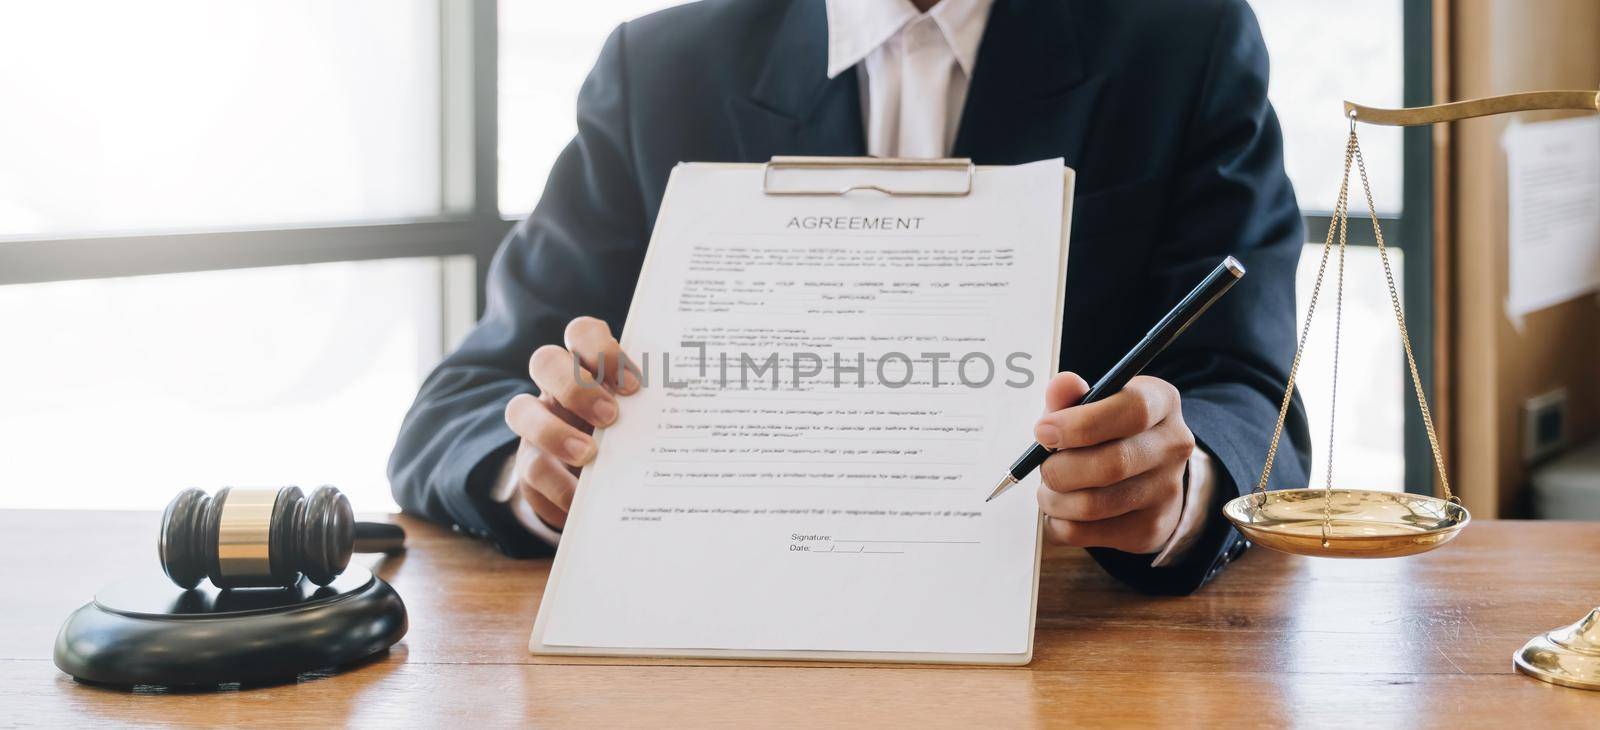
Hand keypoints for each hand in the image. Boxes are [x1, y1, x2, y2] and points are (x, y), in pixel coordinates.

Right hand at [503, 316, 639, 529]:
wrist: (606, 485)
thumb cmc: (634, 436)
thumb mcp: (644, 418)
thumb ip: (653, 411)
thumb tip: (699, 414)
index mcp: (589, 365)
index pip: (582, 333)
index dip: (603, 351)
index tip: (634, 385)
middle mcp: (557, 387)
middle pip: (545, 361)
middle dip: (577, 387)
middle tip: (611, 416)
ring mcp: (537, 422)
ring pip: (520, 409)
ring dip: (554, 431)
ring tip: (590, 455)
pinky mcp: (530, 463)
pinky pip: (531, 467)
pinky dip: (557, 484)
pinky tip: (581, 499)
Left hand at [1034, 372, 1194, 553]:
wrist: (1149, 477)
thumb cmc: (1110, 431)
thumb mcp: (1095, 404)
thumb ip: (1073, 396)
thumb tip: (1061, 386)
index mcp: (1161, 403)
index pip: (1132, 410)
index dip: (1080, 423)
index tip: (1042, 431)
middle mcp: (1173, 446)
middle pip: (1111, 465)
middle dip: (1060, 469)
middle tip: (1043, 467)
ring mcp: (1166, 491)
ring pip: (1094, 505)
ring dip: (1055, 499)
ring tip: (1049, 490)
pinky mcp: (1149, 528)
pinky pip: (1086, 533)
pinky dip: (1060, 522)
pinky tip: (1061, 510)